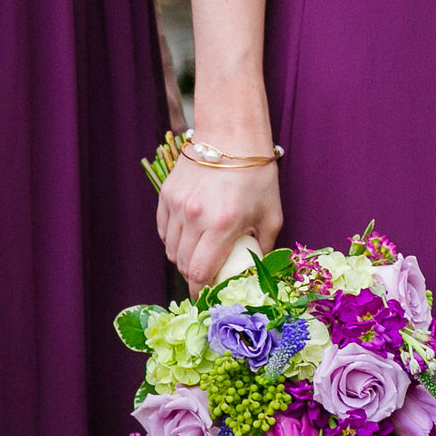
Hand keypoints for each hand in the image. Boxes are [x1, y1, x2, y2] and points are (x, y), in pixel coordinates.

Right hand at [157, 153, 281, 293]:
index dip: (202, 290)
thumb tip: (256, 271)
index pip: (201, 271)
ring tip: (200, 259)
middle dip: (194, 277)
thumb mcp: (271, 215)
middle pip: (183, 263)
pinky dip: (173, 241)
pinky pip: (163, 230)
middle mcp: (194, 217)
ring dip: (183, 259)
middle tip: (207, 281)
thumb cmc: (257, 177)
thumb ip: (263, 247)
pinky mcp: (166, 195)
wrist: (231, 137)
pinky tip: (189, 240)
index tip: (207, 299)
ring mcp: (176, 205)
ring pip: (171, 248)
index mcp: (222, 225)